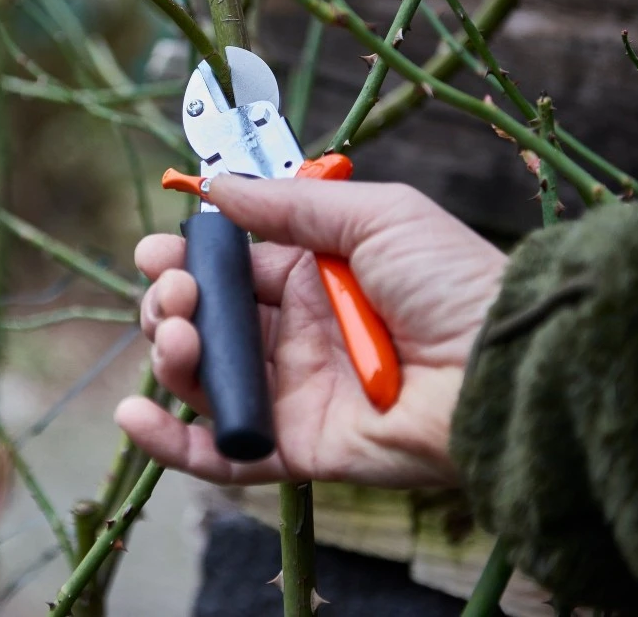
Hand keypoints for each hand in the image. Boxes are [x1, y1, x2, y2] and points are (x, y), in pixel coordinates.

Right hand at [116, 174, 506, 488]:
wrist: (503, 366)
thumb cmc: (451, 282)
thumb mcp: (374, 216)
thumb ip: (289, 204)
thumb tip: (216, 186)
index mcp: (311, 278)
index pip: (228, 270)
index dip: (185, 261)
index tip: (154, 252)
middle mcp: (294, 335)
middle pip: (205, 322)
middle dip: (171, 303)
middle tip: (177, 294)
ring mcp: (292, 393)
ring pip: (204, 380)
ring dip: (169, 356)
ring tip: (177, 335)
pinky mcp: (296, 447)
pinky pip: (222, 452)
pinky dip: (169, 441)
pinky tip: (135, 413)